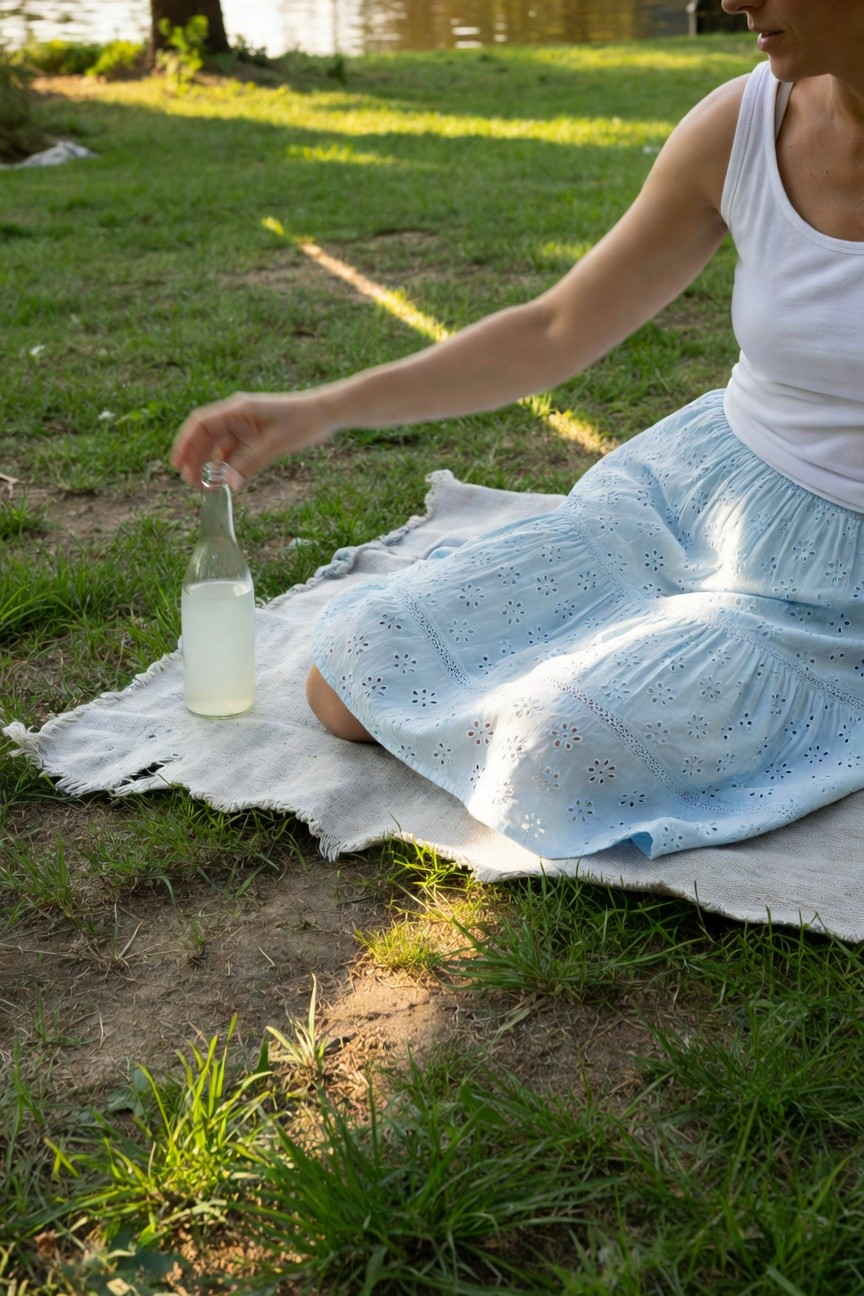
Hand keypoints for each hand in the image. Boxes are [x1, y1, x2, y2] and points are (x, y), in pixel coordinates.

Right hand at [171, 391, 333, 488]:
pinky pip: (234, 450)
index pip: (202, 424)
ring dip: (209, 463)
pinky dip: (226, 464)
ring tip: (203, 485)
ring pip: (218, 444)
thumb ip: (250, 463)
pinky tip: (223, 480)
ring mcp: (245, 424)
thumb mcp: (275, 444)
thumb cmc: (302, 421)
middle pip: (206, 435)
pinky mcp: (254, 434)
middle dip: (194, 458)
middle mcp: (237, 415)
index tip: (177, 464)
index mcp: (237, 409)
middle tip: (189, 482)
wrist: (325, 413)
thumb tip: (228, 485)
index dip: (186, 443)